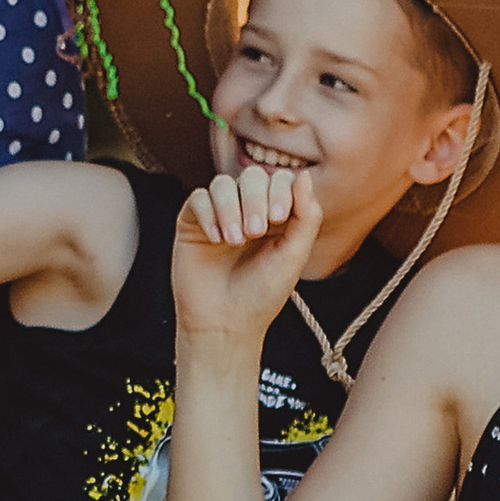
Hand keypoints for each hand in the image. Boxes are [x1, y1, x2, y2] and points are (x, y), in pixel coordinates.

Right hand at [172, 167, 319, 347]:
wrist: (225, 324)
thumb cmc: (261, 295)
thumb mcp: (294, 256)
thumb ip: (306, 215)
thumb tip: (304, 176)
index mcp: (277, 215)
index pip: (280, 180)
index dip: (280, 190)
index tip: (279, 218)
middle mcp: (248, 210)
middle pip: (251, 176)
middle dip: (255, 199)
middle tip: (255, 232)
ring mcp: (219, 215)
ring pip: (223, 184)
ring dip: (231, 208)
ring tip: (235, 240)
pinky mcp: (192, 223)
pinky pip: (198, 199)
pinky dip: (208, 214)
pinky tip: (215, 239)